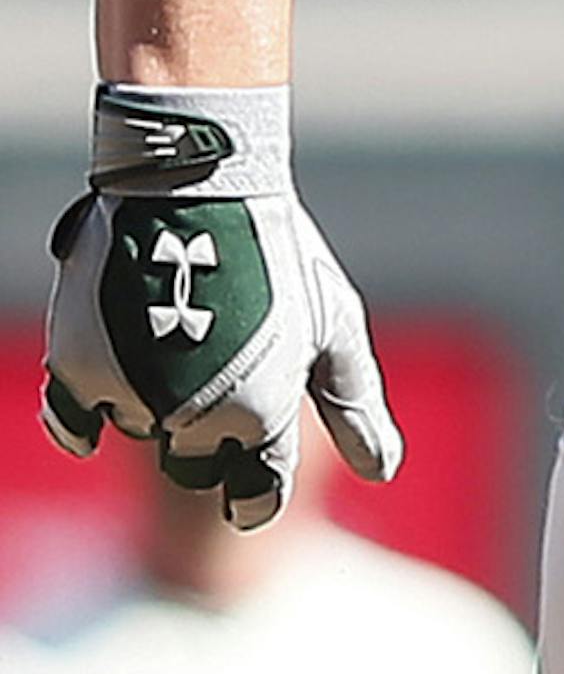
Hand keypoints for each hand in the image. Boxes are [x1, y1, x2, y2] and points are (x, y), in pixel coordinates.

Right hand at [43, 81, 400, 529]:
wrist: (197, 178)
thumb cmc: (278, 249)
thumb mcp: (332, 325)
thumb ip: (353, 403)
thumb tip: (383, 470)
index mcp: (264, 416)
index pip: (257, 494)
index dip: (256, 495)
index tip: (251, 492)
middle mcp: (196, 418)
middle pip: (196, 465)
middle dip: (207, 442)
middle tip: (213, 382)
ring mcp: (134, 395)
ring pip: (141, 432)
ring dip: (154, 406)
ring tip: (173, 338)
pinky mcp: (78, 366)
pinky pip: (72, 424)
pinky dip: (82, 423)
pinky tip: (105, 399)